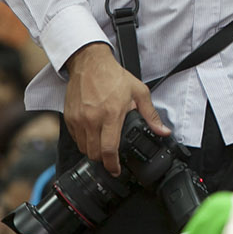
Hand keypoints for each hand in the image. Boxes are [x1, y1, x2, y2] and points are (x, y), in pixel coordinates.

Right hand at [62, 42, 170, 175]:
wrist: (89, 63)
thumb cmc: (113, 76)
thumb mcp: (139, 92)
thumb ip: (151, 115)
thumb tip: (163, 131)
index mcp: (111, 114)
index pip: (109, 149)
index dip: (113, 165)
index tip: (117, 170)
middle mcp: (92, 119)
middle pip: (94, 154)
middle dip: (104, 159)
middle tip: (111, 156)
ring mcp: (79, 119)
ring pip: (83, 149)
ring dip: (93, 151)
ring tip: (102, 144)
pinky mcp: (69, 118)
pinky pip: (75, 139)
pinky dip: (83, 141)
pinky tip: (92, 134)